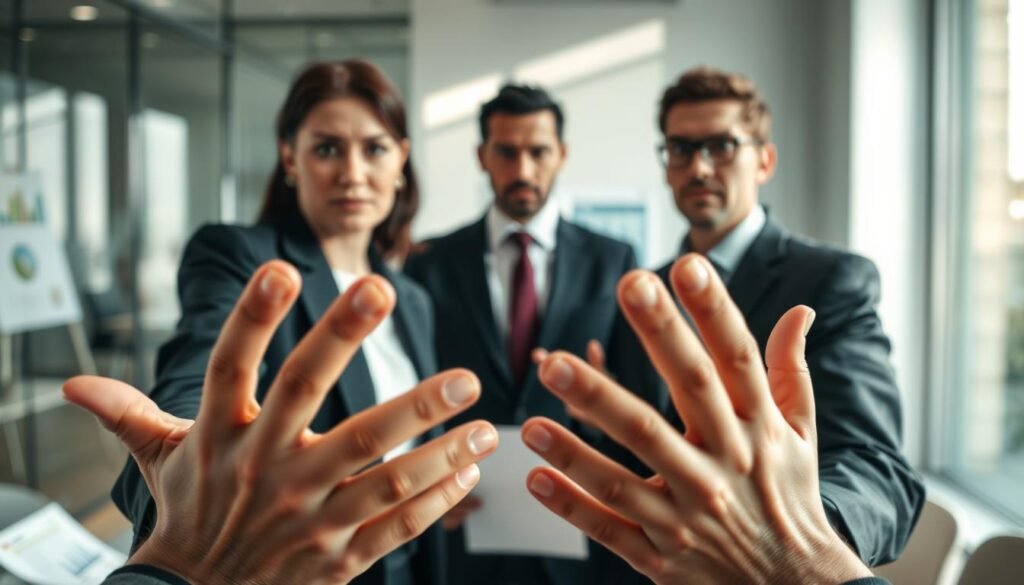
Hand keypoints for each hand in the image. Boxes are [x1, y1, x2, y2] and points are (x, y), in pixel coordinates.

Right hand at [64, 261, 498, 584]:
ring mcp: (307, 515)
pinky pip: (398, 524)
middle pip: (313, 397)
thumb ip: (129, 417)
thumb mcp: (159, 465)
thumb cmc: (190, 518)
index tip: (283, 267)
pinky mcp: (340, 557)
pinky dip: (438, 498)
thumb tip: (71, 385)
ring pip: (381, 468)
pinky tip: (471, 470)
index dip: (252, 318)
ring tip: (483, 412)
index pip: (231, 367)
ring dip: (436, 440)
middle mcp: (265, 469)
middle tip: (390, 293)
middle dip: (350, 344)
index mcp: (221, 438)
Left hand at [520, 254, 873, 584]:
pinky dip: (572, 506)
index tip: (687, 264)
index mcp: (758, 431)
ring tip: (542, 391)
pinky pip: (610, 530)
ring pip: (630, 471)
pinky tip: (535, 477)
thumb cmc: (788, 497)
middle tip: (622, 288)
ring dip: (583, 435)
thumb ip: (790, 372)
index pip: (736, 361)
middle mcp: (724, 468)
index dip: (714, 312)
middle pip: (687, 396)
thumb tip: (801, 311)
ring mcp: (689, 516)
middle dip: (656, 339)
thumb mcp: (800, 436)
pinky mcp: (660, 557)